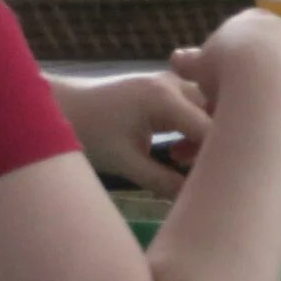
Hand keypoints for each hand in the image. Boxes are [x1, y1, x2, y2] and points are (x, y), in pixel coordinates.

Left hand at [49, 69, 213, 196]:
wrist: (59, 108)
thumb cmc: (87, 133)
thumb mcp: (125, 162)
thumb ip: (162, 180)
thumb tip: (193, 199)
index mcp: (165, 99)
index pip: (210, 127)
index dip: (220, 155)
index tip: (221, 182)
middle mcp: (174, 83)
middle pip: (217, 111)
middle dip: (216, 142)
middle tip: (199, 173)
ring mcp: (171, 81)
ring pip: (209, 106)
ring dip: (206, 134)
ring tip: (181, 161)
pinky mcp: (165, 87)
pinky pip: (195, 104)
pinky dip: (194, 126)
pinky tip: (175, 151)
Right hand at [170, 10, 280, 132]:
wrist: (265, 85)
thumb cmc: (225, 67)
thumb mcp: (198, 63)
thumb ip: (190, 60)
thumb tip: (177, 59)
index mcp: (256, 20)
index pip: (240, 34)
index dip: (224, 58)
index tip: (213, 78)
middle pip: (263, 58)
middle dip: (244, 80)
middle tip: (225, 103)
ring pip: (280, 80)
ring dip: (262, 98)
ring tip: (240, 119)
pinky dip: (276, 111)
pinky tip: (261, 124)